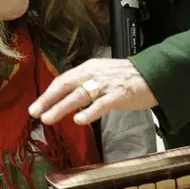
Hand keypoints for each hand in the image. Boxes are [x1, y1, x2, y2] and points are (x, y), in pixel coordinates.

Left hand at [29, 57, 156, 125]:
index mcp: (89, 68)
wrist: (154, 74)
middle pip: (66, 85)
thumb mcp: (103, 74)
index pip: (63, 80)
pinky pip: (101, 104)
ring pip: (79, 95)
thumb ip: (86, 83)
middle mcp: (94, 74)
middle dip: (48, 99)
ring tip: (48, 118)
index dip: (48, 93)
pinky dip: (89, 112)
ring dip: (61, 107)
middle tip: (34, 112)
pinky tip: (79, 120)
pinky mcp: (119, 95)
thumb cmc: (128, 77)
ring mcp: (106, 84)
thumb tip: (67, 98)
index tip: (36, 106)